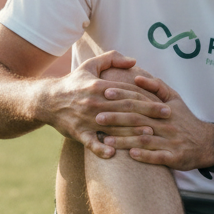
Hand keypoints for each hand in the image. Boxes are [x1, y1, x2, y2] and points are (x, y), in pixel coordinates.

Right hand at [40, 52, 171, 158]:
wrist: (46, 100)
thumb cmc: (72, 83)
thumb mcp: (89, 65)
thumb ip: (111, 58)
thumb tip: (134, 60)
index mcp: (100, 86)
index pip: (128, 91)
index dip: (148, 97)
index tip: (165, 103)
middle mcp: (95, 102)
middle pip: (126, 108)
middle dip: (148, 113)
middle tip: (167, 117)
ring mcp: (87, 118)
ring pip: (113, 126)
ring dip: (132, 131)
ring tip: (149, 135)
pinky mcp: (79, 132)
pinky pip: (91, 142)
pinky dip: (101, 148)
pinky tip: (114, 154)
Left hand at [96, 74, 213, 170]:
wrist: (207, 143)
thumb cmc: (185, 120)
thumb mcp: (175, 98)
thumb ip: (156, 86)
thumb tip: (136, 77)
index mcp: (163, 108)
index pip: (140, 99)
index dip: (122, 95)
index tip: (104, 92)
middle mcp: (166, 123)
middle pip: (138, 119)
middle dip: (117, 118)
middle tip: (97, 117)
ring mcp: (170, 141)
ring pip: (145, 139)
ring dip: (125, 140)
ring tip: (106, 140)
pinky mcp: (175, 157)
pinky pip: (158, 157)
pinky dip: (145, 155)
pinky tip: (130, 155)